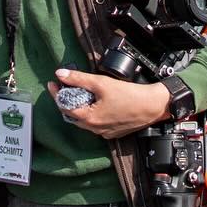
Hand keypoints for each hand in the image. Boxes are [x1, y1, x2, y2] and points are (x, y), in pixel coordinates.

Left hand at [50, 68, 170, 139]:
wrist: (154, 106)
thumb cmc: (130, 95)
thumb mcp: (101, 83)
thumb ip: (79, 79)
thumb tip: (60, 74)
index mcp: (89, 119)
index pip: (64, 106)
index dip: (56, 93)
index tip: (52, 83)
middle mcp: (94, 129)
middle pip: (72, 115)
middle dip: (66, 101)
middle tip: (63, 87)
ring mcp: (103, 132)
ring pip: (83, 120)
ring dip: (78, 107)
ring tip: (77, 94)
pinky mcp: (112, 132)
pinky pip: (95, 124)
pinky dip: (91, 113)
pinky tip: (94, 103)